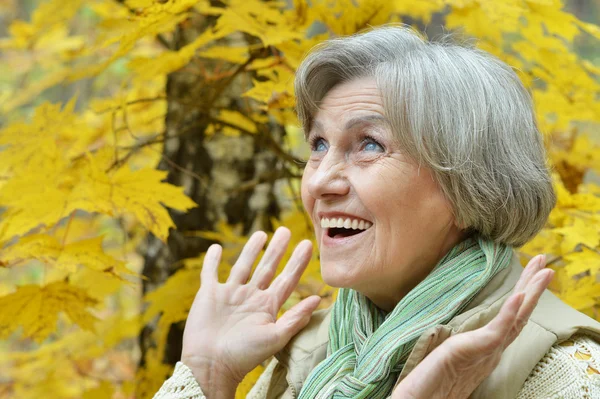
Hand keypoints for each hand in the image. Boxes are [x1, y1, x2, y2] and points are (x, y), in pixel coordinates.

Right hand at [181, 227, 320, 397]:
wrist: (211, 365)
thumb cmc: (245, 355)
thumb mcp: (274, 336)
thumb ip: (295, 318)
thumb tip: (317, 299)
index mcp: (268, 307)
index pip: (287, 279)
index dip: (297, 262)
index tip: (308, 244)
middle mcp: (251, 297)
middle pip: (267, 268)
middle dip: (277, 250)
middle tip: (285, 230)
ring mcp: (230, 294)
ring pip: (243, 266)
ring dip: (251, 250)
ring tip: (261, 234)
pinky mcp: (209, 294)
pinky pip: (210, 272)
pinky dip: (212, 261)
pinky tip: (216, 248)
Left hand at [392, 254, 552, 398]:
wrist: (424, 397)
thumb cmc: (432, 380)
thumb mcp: (449, 355)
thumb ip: (459, 343)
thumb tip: (456, 330)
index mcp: (487, 348)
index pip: (511, 318)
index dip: (523, 297)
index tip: (530, 274)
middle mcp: (493, 350)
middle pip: (520, 314)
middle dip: (533, 287)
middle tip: (545, 263)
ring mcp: (487, 350)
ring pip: (517, 318)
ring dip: (531, 292)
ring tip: (544, 271)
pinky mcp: (476, 349)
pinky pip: (498, 330)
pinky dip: (510, 312)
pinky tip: (520, 295)